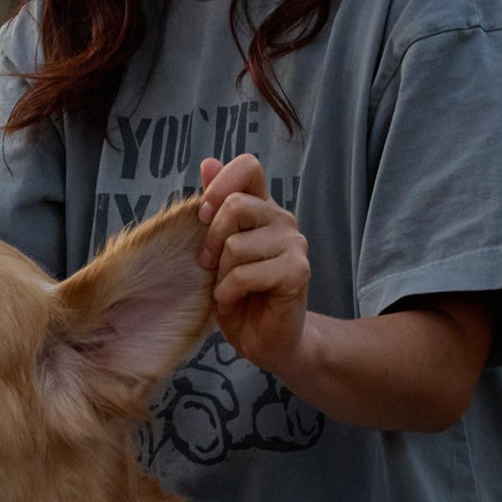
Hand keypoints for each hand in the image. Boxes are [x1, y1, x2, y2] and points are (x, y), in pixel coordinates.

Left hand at [195, 151, 310, 382]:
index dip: (220, 184)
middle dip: (211, 241)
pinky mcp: (298, 271)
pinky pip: (245, 274)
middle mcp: (281, 219)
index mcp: (261, 207)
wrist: (265, 339)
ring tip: (228, 288)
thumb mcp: (216, 248)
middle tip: (210, 265)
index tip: (203, 216)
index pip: (248, 166)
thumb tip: (208, 162)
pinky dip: (229, 292)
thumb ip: (215, 207)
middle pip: (236, 205)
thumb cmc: (238, 293)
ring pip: (236, 245)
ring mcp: (294, 244)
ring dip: (221, 274)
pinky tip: (235, 300)